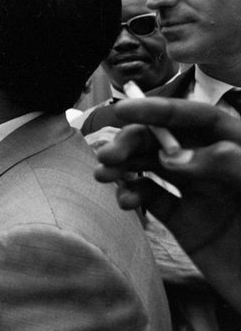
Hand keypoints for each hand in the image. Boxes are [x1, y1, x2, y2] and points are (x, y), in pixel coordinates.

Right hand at [94, 97, 240, 313]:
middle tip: (108, 154)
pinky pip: (154, 200)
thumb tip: (174, 156)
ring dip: (124, 166)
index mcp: (239, 148)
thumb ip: (227, 166)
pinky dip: (133, 195)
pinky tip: (125, 200)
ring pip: (153, 167)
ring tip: (102, 174)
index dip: (161, 109)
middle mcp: (214, 166)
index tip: (126, 108)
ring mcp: (198, 193)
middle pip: (166, 140)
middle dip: (133, 141)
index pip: (198, 118)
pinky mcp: (186, 222)